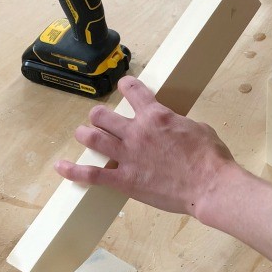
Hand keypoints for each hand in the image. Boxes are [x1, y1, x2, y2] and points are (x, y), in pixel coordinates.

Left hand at [54, 76, 237, 216]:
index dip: (126, 86)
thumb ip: (178, 124)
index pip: (132, 90)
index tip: (123, 86)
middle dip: (99, 116)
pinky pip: (92, 174)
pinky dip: (73, 171)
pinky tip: (61, 167)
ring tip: (83, 134)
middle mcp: (136, 132)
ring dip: (85, 134)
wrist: (209, 185)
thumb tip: (173, 127)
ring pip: (93, 138)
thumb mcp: (198, 128)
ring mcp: (127, 156)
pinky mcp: (124, 180)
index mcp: (156, 115)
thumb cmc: (210, 158)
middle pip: (103, 116)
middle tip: (101, 120)